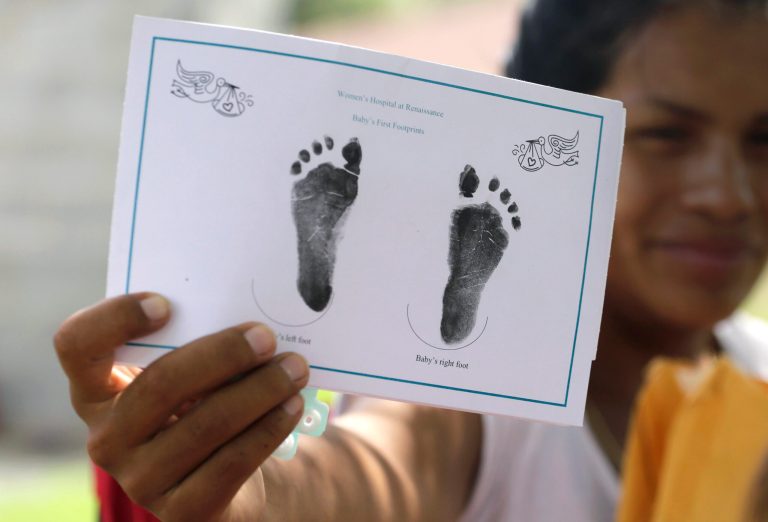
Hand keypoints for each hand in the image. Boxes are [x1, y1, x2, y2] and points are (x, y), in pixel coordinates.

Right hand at [54, 293, 308, 520]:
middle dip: (222, 355)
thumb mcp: (189, 375)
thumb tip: (249, 319)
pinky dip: (268, 428)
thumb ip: (196, 343)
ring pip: (205, 425)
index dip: (114, 319)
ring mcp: (140, 479)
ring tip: (295, 369)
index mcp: (99, 389)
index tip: (166, 303)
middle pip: (159, 385)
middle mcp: (108, 437)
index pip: (77, 345)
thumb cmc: (202, 405)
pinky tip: (292, 405)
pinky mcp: (181, 511)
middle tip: (267, 337)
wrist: (222, 481)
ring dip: (260, 391)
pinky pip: (231, 463)